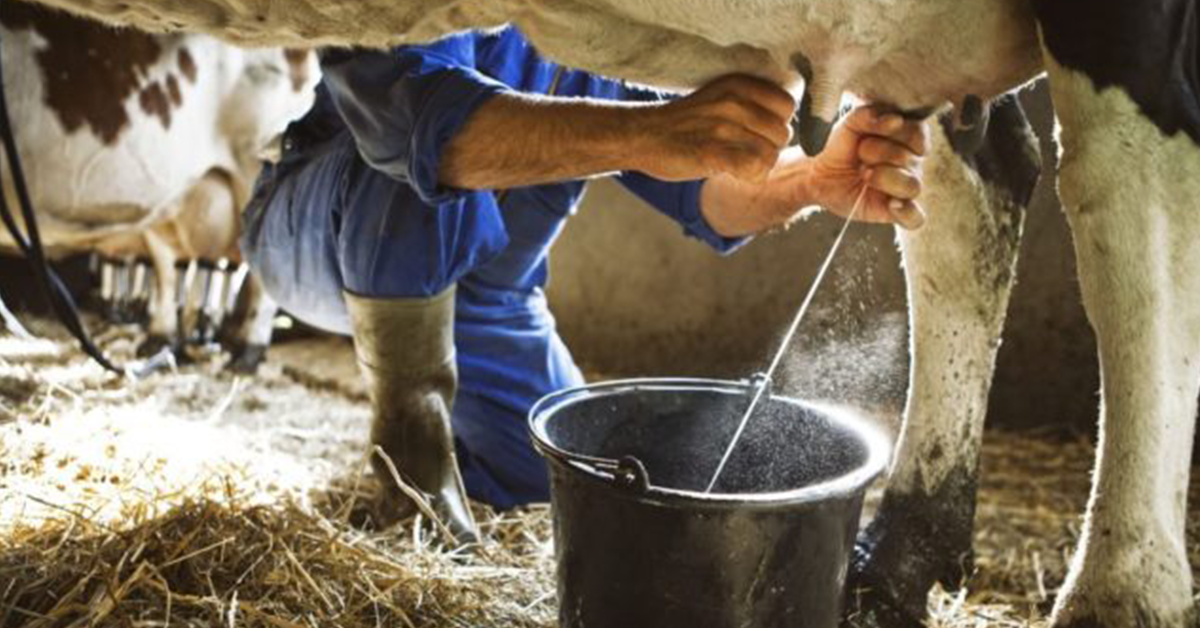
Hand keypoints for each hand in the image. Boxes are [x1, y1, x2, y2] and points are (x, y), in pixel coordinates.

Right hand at [632, 75, 795, 182]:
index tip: (757, 134)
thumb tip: (788, 126)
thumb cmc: (684, 122)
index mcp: (738, 84)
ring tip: (737, 164)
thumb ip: (751, 103)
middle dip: (769, 148)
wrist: (642, 135)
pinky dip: (750, 177)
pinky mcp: (713, 152)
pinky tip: (735, 173)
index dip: (777, 124)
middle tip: (744, 153)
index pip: (787, 106)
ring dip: (759, 166)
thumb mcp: (719, 97)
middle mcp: (734, 101)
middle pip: (782, 133)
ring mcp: (723, 126)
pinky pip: (755, 168)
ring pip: (771, 154)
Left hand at [804, 105, 928, 228]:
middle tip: (860, 155)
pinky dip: (906, 212)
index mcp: (908, 138)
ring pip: (913, 186)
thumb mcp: (849, 124)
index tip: (868, 134)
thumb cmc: (842, 146)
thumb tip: (895, 120)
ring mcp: (906, 187)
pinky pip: (915, 218)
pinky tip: (891, 204)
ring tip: (864, 174)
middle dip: (878, 154)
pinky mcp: (896, 211)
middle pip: (909, 159)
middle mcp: (913, 163)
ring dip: (885, 178)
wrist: (820, 173)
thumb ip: (868, 115)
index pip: (918, 133)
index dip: (893, 133)